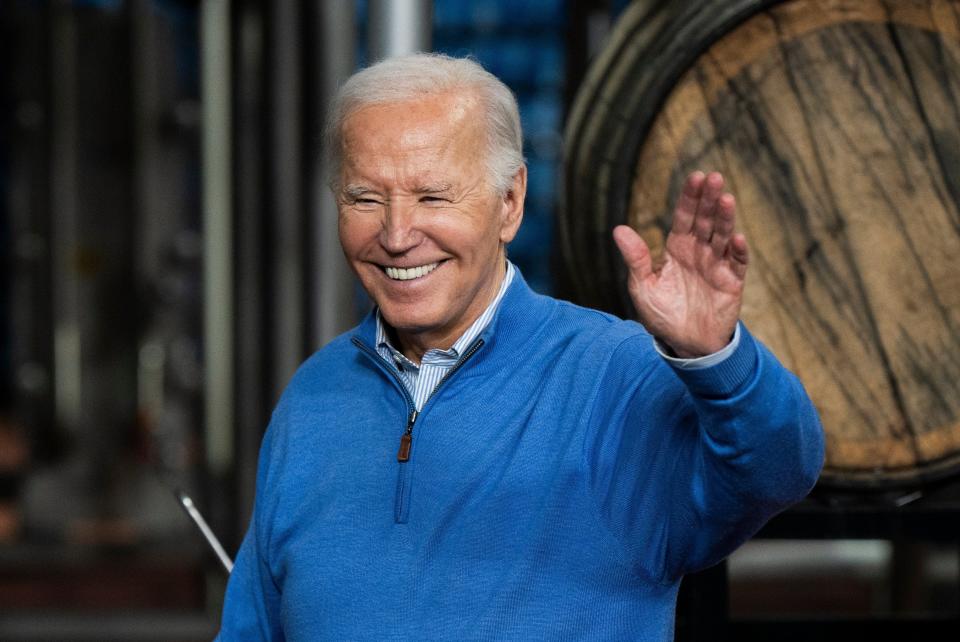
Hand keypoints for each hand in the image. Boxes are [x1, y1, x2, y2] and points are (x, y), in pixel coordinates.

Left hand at [613, 171, 748, 357]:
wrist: (684, 344)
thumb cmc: (662, 315)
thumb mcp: (643, 287)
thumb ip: (636, 259)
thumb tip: (619, 229)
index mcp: (676, 249)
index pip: (685, 217)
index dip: (690, 198)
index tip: (696, 177)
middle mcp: (698, 252)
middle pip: (705, 220)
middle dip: (709, 199)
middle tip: (714, 178)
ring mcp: (716, 265)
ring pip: (722, 236)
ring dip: (725, 218)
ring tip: (726, 198)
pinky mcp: (731, 282)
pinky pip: (736, 263)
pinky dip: (737, 250)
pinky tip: (736, 237)